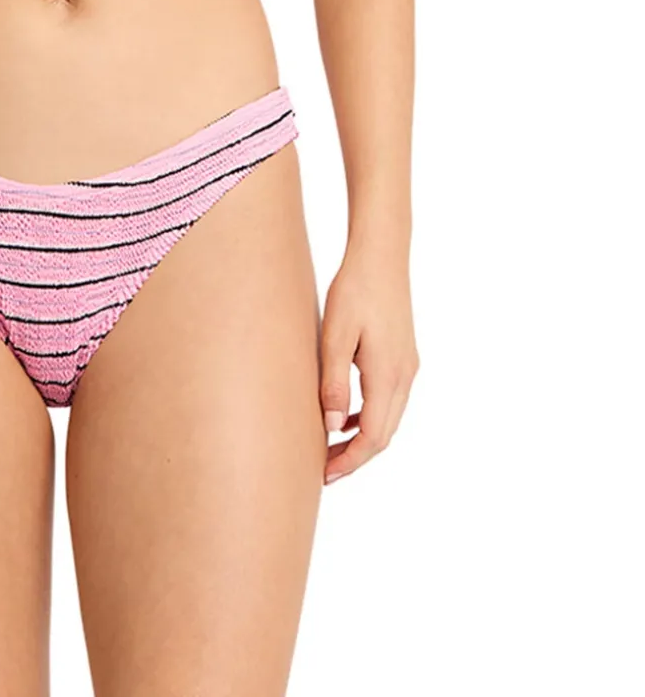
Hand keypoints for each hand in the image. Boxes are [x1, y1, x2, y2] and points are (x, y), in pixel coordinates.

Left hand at [319, 244, 418, 483]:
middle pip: (384, 433)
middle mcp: (404, 376)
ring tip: (331, 447)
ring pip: (389, 417)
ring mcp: (408, 366)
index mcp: (388, 375)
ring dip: (363, 437)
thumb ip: (334, 382)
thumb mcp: (335, 335)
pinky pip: (390, 399)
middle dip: (356, 456)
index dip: (350, 461)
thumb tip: (333, 427)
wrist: (382, 255)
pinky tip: (347, 414)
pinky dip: (370, 415)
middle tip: (324, 469)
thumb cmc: (354, 290)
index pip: (373, 437)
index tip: (325, 476)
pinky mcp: (404, 355)